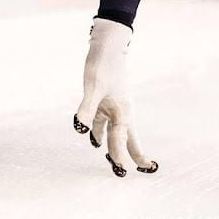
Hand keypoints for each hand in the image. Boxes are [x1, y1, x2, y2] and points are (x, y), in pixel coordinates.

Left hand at [73, 18, 158, 176]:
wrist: (107, 47)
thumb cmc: (102, 66)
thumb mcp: (92, 87)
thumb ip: (86, 110)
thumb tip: (80, 129)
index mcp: (122, 111)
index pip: (120, 138)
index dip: (120, 155)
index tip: (123, 171)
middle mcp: (121, 111)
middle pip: (126, 139)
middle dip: (130, 155)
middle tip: (138, 171)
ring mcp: (113, 107)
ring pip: (115, 132)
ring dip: (114, 146)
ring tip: (114, 163)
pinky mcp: (104, 102)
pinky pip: (104, 122)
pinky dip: (101, 132)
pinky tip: (95, 141)